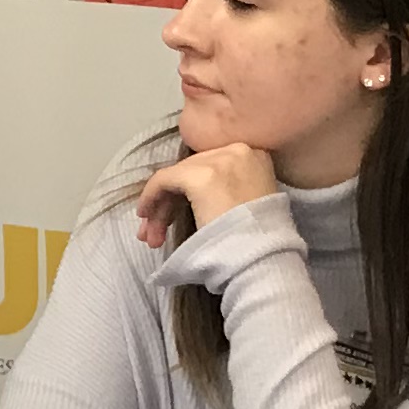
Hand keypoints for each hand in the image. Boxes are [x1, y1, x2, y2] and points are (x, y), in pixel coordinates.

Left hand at [135, 141, 280, 247]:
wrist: (262, 257)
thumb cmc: (256, 244)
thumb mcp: (249, 206)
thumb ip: (227, 192)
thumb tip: (198, 198)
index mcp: (255, 157)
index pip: (211, 168)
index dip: (189, 192)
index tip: (178, 217)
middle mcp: (238, 152)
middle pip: (192, 172)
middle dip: (171, 202)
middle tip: (156, 232)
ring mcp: (219, 162)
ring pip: (177, 177)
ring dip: (161, 207)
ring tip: (151, 237)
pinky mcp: (200, 175)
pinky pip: (164, 179)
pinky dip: (151, 196)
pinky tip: (145, 216)